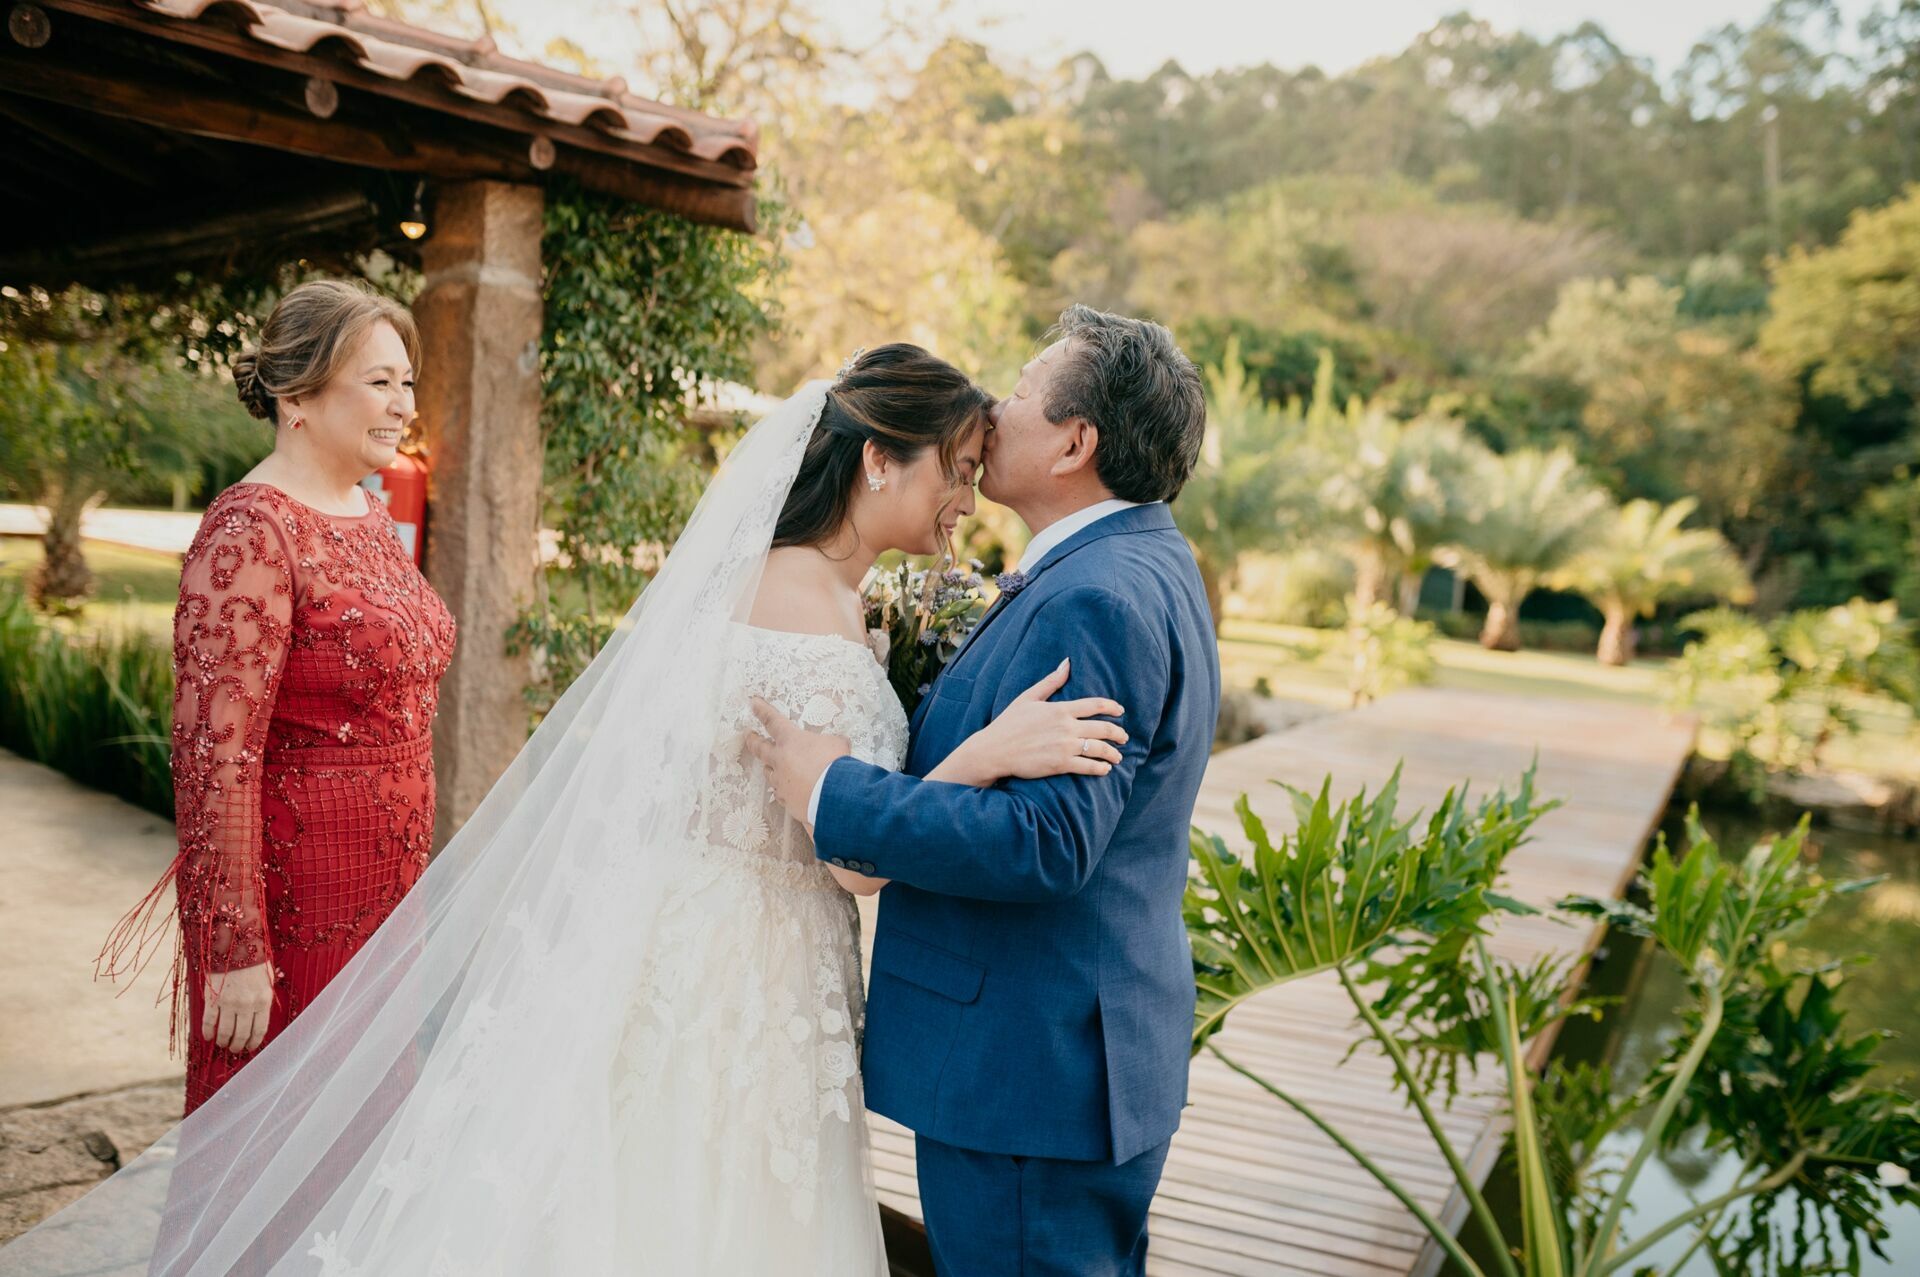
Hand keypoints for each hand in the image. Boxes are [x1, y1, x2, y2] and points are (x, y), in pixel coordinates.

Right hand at [202, 961, 273, 1054]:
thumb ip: (264, 999)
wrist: (234, 945)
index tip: (250, 1048)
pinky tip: (208, 1037)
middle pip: (242, 1034)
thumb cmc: (254, 962)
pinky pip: (210, 1022)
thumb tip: (260, 1018)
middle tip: (235, 1049)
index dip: (254, 1041)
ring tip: (223, 1044)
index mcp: (263, 1000)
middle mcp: (247, 1004)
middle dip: (238, 1045)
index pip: (260, 1029)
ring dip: (224, 1042)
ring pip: (226, 1032)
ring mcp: (229, 1003)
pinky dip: (208, 1032)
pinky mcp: (213, 999)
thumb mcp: (267, 980)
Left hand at [743, 698, 852, 824]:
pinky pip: (781, 793)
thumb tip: (837, 744)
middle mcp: (780, 760)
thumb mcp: (837, 744)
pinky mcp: (786, 800)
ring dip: (771, 769)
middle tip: (748, 736)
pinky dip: (785, 790)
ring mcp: (780, 781)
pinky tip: (790, 791)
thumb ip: (831, 742)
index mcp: (791, 740)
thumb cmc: (834, 764)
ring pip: (769, 773)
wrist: (834, 796)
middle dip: (753, 740)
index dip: (762, 710)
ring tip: (772, 767)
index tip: (752, 703)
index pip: (773, 721)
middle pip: (760, 748)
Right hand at [938, 659, 1126, 785]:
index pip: (1095, 705)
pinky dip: (1100, 768)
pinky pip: (1088, 766)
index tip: (1120, 711)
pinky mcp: (1060, 764)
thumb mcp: (1028, 697)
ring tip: (1117, 757)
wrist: (994, 750)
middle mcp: (1066, 727)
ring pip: (1099, 749)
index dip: (1112, 707)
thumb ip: (1051, 682)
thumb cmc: (1008, 723)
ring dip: (1113, 753)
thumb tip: (1067, 663)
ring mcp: (1064, 746)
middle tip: (1124, 737)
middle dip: (1118, 733)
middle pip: (1103, 728)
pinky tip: (1105, 769)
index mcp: (1060, 709)